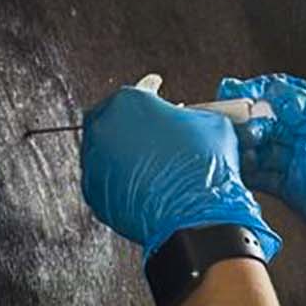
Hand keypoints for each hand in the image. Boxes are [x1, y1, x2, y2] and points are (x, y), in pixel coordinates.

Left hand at [80, 84, 280, 260]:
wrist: (195, 220)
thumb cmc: (202, 171)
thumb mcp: (211, 124)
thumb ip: (189, 114)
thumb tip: (188, 119)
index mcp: (129, 102)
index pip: (141, 89)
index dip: (153, 88)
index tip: (156, 86)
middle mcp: (104, 128)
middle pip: (115, 117)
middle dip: (133, 120)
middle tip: (151, 126)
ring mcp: (95, 162)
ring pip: (107, 148)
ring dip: (125, 149)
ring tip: (149, 156)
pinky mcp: (94, 192)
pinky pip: (106, 176)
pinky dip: (120, 175)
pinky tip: (141, 178)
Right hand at [218, 74, 305, 305]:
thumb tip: (278, 94)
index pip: (287, 93)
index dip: (260, 91)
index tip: (236, 91)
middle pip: (269, 118)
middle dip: (246, 118)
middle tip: (226, 121)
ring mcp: (300, 160)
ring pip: (262, 145)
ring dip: (244, 144)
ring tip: (229, 144)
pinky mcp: (292, 187)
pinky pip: (263, 173)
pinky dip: (248, 169)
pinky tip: (236, 166)